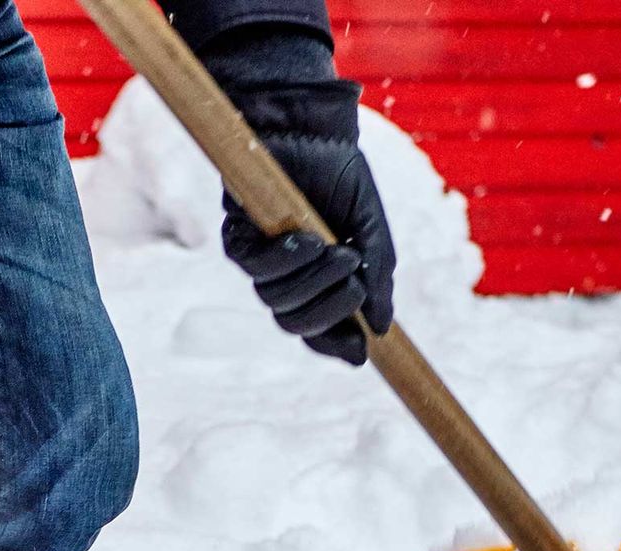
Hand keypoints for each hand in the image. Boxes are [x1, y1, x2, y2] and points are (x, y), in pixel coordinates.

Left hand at [196, 24, 394, 364]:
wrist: (315, 129)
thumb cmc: (343, 179)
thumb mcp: (371, 229)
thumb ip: (377, 277)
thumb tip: (383, 328)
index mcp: (318, 284)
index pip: (320, 332)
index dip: (337, 346)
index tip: (361, 351)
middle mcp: (286, 279)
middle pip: (295, 324)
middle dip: (329, 311)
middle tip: (356, 285)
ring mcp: (260, 262)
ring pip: (275, 301)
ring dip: (312, 281)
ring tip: (340, 251)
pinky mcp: (237, 238)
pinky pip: (253, 267)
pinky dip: (283, 260)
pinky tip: (306, 241)